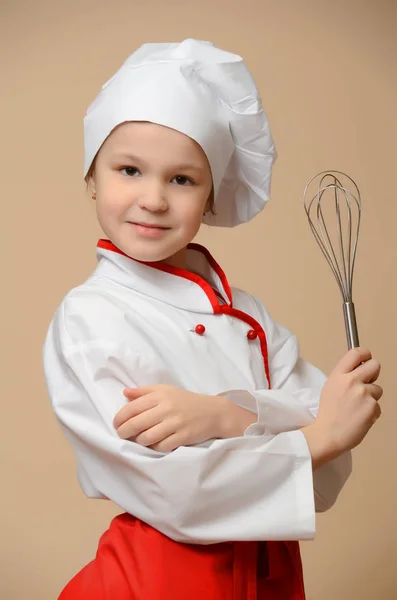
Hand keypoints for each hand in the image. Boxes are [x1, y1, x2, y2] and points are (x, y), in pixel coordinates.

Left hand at [113, 384, 256, 451]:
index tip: (116, 424)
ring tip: (139, 439)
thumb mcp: (167, 390)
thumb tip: (125, 392)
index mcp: (160, 396)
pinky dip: (154, 447)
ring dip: (139, 441)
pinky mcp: (183, 437)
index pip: (132, 408)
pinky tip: (154, 444)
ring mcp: (175, 423)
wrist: (213, 412)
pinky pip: (160, 446)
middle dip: (124, 432)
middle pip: (136, 424)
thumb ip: (145, 391)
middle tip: (122, 435)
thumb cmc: (186, 401)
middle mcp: (167, 408)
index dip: (120, 418)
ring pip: (146, 437)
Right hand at [301, 347, 382, 468]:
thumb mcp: (330, 388)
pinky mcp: (372, 407)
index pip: (356, 353)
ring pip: (378, 389)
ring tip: (357, 408)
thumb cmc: (328, 414)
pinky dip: (371, 412)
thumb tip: (359, 371)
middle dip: (374, 372)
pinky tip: (359, 418)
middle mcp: (352, 381)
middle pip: (374, 365)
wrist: (328, 434)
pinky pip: (377, 406)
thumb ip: (344, 378)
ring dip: (371, 397)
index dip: (365, 353)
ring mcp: (363, 394)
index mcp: (339, 375)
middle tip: (367, 382)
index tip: (366, 357)